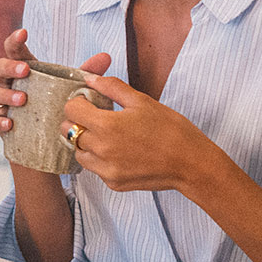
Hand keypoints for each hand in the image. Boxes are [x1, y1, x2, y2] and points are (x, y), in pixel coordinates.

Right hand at [0, 28, 111, 135]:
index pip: (15, 51)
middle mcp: (11, 84)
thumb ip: (87, 73)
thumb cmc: (59, 108)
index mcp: (26, 71)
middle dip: (9, 66)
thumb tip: (106, 56)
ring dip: (6, 94)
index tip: (24, 32)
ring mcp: (3, 104)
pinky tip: (11, 123)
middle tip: (25, 70)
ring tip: (22, 100)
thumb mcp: (75, 89)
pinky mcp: (1, 126)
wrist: (51, 143)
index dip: (15, 40)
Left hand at [62, 73, 231, 194]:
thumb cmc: (172, 130)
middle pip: (69, 131)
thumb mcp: (142, 101)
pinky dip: (100, 159)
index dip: (78, 102)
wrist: (192, 164)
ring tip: (109, 135)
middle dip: (79, 121)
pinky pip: (95, 168)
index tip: (90, 101)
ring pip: (79, 152)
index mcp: (107, 126)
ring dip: (86, 142)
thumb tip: (91, 78)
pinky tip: (119, 151)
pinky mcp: (113, 183)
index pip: (71, 110)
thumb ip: (112, 87)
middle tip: (97, 117)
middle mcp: (101, 150)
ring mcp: (106, 169)